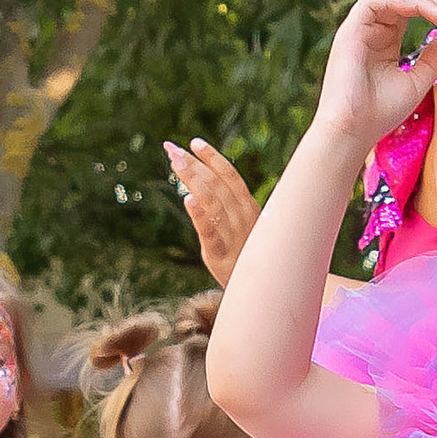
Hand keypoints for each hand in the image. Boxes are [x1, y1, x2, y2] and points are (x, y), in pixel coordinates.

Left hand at [166, 140, 259, 286]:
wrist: (264, 295)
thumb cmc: (250, 261)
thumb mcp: (243, 231)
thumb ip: (228, 210)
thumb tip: (203, 189)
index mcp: (250, 210)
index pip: (231, 177)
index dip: (213, 158)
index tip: (194, 142)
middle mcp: (243, 218)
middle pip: (217, 185)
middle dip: (193, 165)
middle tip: (172, 149)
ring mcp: (234, 237)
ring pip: (212, 202)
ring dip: (192, 179)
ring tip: (175, 162)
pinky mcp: (221, 257)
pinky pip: (210, 233)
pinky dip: (200, 215)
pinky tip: (187, 199)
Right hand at [313, 0, 436, 156]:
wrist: (354, 130)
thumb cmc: (380, 113)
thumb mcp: (417, 82)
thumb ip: (432, 59)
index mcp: (384, 43)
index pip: (407, 12)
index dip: (430, 2)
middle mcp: (371, 33)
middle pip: (402, 0)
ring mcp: (359, 31)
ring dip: (420, 0)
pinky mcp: (349, 31)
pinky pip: (373, 2)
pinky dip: (398, 1)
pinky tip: (421, 9)